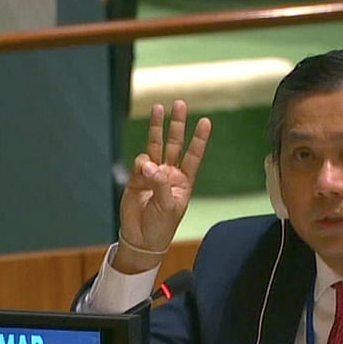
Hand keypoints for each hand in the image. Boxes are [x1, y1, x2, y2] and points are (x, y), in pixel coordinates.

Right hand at [115, 100, 211, 273]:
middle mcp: (170, 174)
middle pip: (175, 143)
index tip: (205, 121)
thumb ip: (160, 183)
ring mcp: (153, 174)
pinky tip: (142, 168)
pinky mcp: (137, 178)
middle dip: (178, 124)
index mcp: (184, 181)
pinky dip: (141, 161)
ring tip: (158, 108)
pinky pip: (140, 162)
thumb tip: (149, 163)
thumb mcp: (168, 206)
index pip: (194, 156)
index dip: (199, 139)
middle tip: (180, 104)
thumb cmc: (161, 226)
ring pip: (156, 145)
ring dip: (157, 127)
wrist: (141, 239)